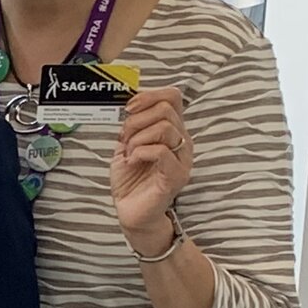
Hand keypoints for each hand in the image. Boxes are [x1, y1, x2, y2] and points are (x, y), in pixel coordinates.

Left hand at [111, 85, 191, 252]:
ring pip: (165, 128)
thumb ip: (130, 127)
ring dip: (137, 138)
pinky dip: (141, 152)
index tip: (129, 108)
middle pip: (166, 110)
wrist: (132, 212)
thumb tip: (129, 108)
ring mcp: (181, 158)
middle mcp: (182, 141)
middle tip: (125, 139)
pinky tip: (132, 161)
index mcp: (172, 131)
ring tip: (129, 153)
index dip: (150, 96)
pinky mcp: (176, 175)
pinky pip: (162, 151)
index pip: (173, 98)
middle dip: (137, 121)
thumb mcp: (126, 147)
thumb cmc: (131, 181)